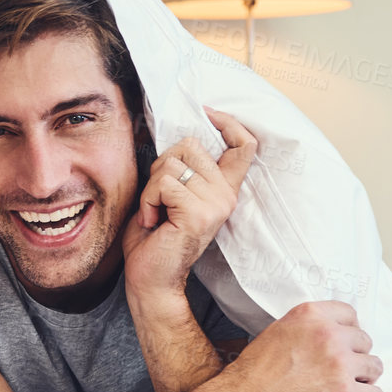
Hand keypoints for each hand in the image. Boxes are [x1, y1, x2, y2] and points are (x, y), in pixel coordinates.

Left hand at [122, 108, 256, 300]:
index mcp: (223, 189)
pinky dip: (148, 200)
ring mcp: (215, 204)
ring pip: (171, 163)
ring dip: (151, 187)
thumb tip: (181, 136)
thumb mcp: (171, 194)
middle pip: (190, 145)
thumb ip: (183, 169)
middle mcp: (225, 195)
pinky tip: (154, 221)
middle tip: (160, 199)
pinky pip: (163, 183)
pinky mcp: (198, 213)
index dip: (229, 122)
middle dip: (161, 167)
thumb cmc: (154, 238)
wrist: (151, 279)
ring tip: (156, 213)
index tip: (208, 113)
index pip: (244, 145)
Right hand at [212, 301, 383, 391]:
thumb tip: (329, 335)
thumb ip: (306, 330)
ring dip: (362, 379)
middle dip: (354, 357)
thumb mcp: (275, 334)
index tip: (343, 344)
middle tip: (337, 371)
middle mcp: (328, 334)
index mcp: (309, 315)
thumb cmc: (251, 376)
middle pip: (364, 340)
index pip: (349, 313)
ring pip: (375, 367)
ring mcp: (339, 364)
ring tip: (342, 387)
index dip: (348, 331)